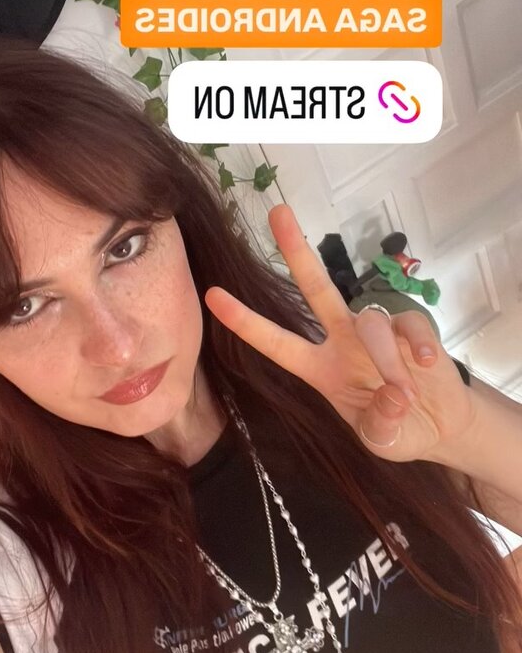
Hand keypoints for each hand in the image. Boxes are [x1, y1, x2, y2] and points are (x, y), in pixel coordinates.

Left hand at [205, 205, 474, 463]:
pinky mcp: (411, 327)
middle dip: (297, 252)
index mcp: (319, 368)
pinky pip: (409, 325)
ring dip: (387, 361)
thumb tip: (396, 396)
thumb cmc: (396, 430)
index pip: (276, 341)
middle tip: (278, 212)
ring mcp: (377, 331)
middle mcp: (342, 340)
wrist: (439, 426)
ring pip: (371, 324)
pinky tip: (426, 363)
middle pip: (314, 288)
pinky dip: (418, 344)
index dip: (245, 321)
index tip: (212, 295)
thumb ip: (382, 424)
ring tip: (405, 396)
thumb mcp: (381, 440)